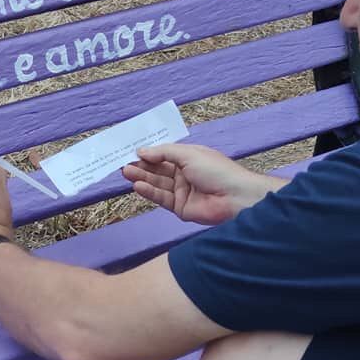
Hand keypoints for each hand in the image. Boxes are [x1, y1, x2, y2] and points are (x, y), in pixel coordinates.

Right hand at [120, 143, 276, 225]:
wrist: (234, 197)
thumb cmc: (216, 170)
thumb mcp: (189, 154)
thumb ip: (164, 152)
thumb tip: (142, 150)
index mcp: (189, 159)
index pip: (164, 156)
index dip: (149, 154)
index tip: (132, 152)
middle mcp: (184, 175)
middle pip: (158, 170)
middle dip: (142, 166)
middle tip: (124, 163)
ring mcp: (182, 192)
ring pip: (158, 184)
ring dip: (142, 178)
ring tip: (126, 172)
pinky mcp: (180, 208)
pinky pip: (161, 198)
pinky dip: (149, 192)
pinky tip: (138, 185)